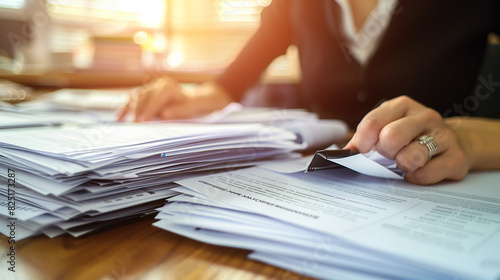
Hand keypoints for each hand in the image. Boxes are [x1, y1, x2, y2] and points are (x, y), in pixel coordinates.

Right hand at [117, 76, 232, 121]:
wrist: (196, 99)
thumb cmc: (194, 106)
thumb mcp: (192, 109)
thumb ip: (179, 111)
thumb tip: (164, 114)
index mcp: (168, 87)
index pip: (154, 100)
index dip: (147, 111)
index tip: (141, 122)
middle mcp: (158, 84)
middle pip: (143, 98)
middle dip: (137, 112)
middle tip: (132, 126)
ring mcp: (152, 87)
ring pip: (136, 97)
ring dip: (129, 109)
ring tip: (122, 122)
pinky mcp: (148, 91)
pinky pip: (134, 98)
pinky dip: (127, 106)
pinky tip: (120, 116)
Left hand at [345, 96, 468, 184]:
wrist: (453, 144)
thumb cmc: (412, 138)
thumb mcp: (388, 128)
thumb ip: (366, 138)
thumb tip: (344, 152)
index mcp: (402, 106)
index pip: (373, 123)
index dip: (362, 143)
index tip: (361, 152)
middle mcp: (425, 116)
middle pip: (392, 137)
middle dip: (383, 153)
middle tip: (386, 158)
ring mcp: (443, 135)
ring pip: (411, 156)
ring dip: (401, 166)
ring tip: (403, 165)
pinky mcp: (456, 157)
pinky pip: (426, 173)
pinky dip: (415, 178)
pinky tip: (416, 173)